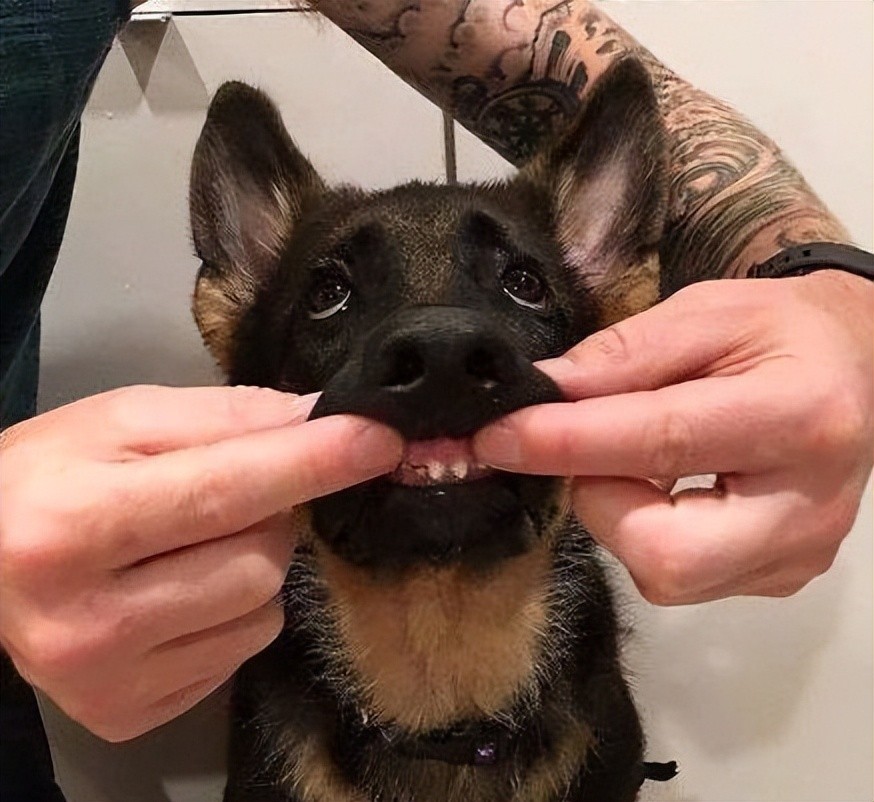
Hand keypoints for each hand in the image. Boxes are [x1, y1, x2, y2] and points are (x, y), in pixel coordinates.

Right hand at [0, 385, 401, 740]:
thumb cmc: (48, 477)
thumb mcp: (122, 421)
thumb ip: (224, 418)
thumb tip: (318, 418)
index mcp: (74, 525)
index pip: (225, 490)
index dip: (313, 462)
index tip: (379, 440)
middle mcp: (87, 620)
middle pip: (259, 558)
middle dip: (271, 513)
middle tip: (225, 493)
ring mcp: (109, 681)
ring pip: (262, 609)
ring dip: (256, 563)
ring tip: (193, 543)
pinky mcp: (130, 714)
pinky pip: (241, 652)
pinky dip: (234, 612)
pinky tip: (181, 591)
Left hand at [474, 271, 872, 604]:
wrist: (853, 368)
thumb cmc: (776, 331)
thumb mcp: (702, 313)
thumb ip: (621, 355)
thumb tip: (540, 395)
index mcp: (798, 415)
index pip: (660, 441)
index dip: (563, 443)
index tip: (493, 437)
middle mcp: (808, 505)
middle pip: (663, 554)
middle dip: (599, 500)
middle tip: (593, 448)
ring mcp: (798, 555)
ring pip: (665, 575)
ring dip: (620, 514)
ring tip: (638, 460)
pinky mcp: (782, 578)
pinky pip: (682, 579)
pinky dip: (647, 531)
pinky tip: (665, 487)